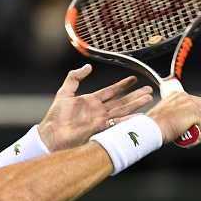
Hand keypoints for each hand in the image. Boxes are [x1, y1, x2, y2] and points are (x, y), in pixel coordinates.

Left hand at [38, 64, 152, 150]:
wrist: (52, 134)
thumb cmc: (55, 116)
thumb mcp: (65, 92)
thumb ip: (75, 77)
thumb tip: (87, 66)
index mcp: (90, 101)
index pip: (111, 91)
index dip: (122, 85)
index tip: (134, 79)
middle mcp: (98, 111)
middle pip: (121, 101)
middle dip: (135, 95)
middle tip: (148, 90)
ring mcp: (100, 120)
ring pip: (122, 110)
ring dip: (136, 104)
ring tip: (148, 98)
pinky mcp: (101, 129)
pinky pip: (118, 123)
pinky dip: (129, 120)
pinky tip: (139, 116)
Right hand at [146, 90, 200, 145]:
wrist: (152, 127)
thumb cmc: (153, 124)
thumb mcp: (161, 112)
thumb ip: (169, 112)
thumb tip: (172, 119)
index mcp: (176, 94)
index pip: (190, 102)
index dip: (189, 113)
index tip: (185, 122)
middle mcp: (185, 96)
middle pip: (199, 108)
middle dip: (196, 119)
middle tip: (188, 130)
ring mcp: (192, 104)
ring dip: (198, 129)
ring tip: (189, 139)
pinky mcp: (196, 114)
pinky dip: (199, 136)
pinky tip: (191, 142)